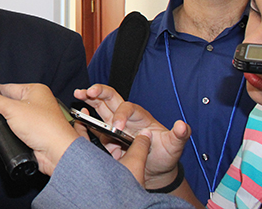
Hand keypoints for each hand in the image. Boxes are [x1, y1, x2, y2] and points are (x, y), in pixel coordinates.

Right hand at [0, 84, 78, 175]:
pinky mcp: (30, 135)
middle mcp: (34, 104)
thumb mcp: (12, 109)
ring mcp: (32, 121)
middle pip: (4, 106)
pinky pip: (10, 132)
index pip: (6, 88)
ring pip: (5, 121)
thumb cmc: (45, 127)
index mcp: (34, 91)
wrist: (57, 153)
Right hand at [75, 84, 189, 187]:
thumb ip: (179, 135)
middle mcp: (126, 116)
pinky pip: (94, 124)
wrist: (155, 170)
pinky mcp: (106, 135)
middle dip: (99, 92)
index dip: (121, 114)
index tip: (117, 127)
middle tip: (89, 91)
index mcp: (140, 116)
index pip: (128, 108)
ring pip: (100, 106)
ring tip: (78, 93)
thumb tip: (183, 125)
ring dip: (89, 98)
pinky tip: (79, 115)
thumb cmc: (165, 155)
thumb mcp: (174, 146)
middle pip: (111, 97)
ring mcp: (114, 124)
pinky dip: (85, 117)